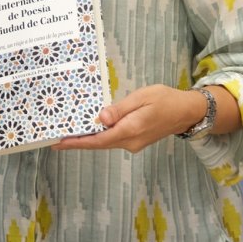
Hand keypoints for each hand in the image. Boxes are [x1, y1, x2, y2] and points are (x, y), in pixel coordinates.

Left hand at [51, 84, 205, 153]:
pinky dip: (99, 137)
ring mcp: (133, 143)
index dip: (77, 142)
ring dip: (87, 140)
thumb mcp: (142, 98)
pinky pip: (113, 140)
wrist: (186, 112)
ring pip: (105, 142)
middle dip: (77, 142)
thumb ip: (120, 109)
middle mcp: (130, 141)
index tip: (59, 142)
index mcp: (130, 129)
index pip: (99, 139)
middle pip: (99, 144)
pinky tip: (89, 130)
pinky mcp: (135, 140)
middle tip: (56, 140)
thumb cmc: (165, 100)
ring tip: (68, 134)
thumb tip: (101, 119)